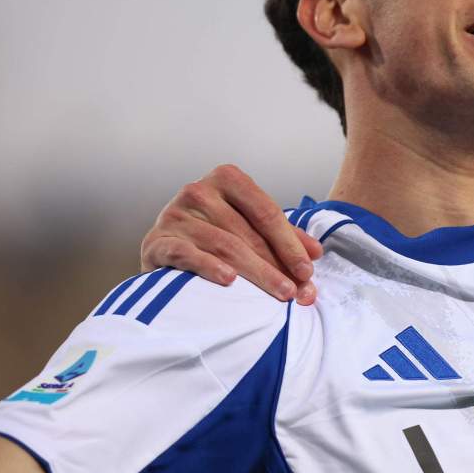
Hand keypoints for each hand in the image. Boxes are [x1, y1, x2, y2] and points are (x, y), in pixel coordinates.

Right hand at [141, 164, 322, 304]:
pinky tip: (230, 280)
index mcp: (227, 179)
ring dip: (258, 273)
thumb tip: (315, 253)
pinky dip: (209, 267)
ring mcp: (175, 215)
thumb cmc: (215, 233)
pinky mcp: (157, 241)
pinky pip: (187, 254)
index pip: (267, 212)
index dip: (290, 243)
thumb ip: (283, 235)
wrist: (164, 246)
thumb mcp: (250, 225)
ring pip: (225, 246)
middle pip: (249, 233)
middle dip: (279, 265)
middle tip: (300, 291)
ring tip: (281, 294)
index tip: (308, 270)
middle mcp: (199, 191)